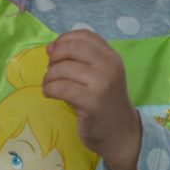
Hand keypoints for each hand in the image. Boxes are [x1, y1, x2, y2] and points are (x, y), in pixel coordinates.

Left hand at [42, 29, 142, 169]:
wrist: (121, 134)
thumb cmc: (105, 103)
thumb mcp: (99, 75)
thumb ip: (80, 59)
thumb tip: (51, 47)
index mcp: (111, 56)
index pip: (84, 35)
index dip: (63, 40)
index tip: (53, 52)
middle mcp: (109, 66)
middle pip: (71, 48)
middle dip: (54, 58)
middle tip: (51, 72)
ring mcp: (102, 83)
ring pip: (62, 69)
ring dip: (48, 77)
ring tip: (49, 86)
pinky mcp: (92, 102)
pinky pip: (61, 88)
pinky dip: (49, 89)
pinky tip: (49, 94)